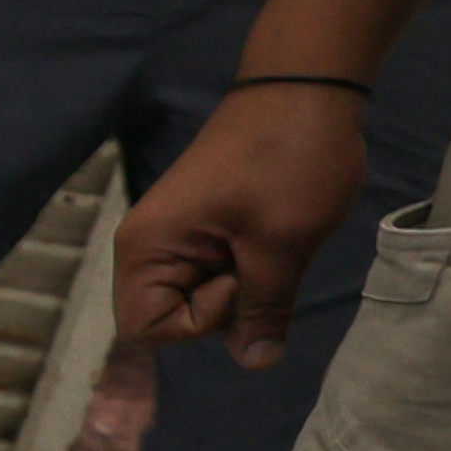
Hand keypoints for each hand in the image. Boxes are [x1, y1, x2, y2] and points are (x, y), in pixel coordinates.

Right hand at [113, 78, 370, 368]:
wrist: (304, 86)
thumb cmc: (288, 159)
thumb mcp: (282, 245)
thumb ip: (262, 310)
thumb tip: (255, 363)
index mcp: (146, 247)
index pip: (149, 328)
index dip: (202, 320)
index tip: (241, 274)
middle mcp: (147, 244)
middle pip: (170, 315)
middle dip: (223, 304)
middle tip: (261, 255)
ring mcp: (174, 232)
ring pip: (198, 294)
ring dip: (242, 283)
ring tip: (271, 238)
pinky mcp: (202, 224)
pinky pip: (214, 270)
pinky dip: (248, 264)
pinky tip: (272, 231)